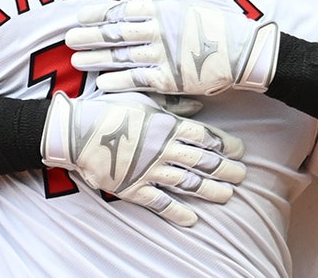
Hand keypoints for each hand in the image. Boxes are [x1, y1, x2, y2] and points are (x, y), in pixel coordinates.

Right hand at [40, 91, 244, 226]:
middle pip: (204, 162)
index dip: (225, 145)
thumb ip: (172, 105)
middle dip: (226, 170)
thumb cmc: (107, 109)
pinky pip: (162, 203)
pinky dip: (179, 213)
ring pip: (189, 184)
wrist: (75, 131)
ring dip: (211, 191)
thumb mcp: (142, 99)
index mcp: (167, 125)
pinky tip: (193, 219)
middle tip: (241, 175)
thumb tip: (198, 108)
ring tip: (227, 196)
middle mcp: (164, 150)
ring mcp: (150, 171)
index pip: (205, 137)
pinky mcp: (135, 188)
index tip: (239, 151)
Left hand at [66, 0, 279, 95]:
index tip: (79, 16)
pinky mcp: (170, 79)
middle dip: (89, 36)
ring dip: (96, 58)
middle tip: (67, 39)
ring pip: (121, 56)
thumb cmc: (227, 22)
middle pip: (115, 32)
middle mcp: (157, 30)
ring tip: (75, 60)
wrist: (248, 52)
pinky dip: (118, 81)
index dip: (99, 13)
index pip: (122, 9)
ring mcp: (162, 55)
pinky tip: (100, 83)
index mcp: (163, 8)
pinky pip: (137, 80)